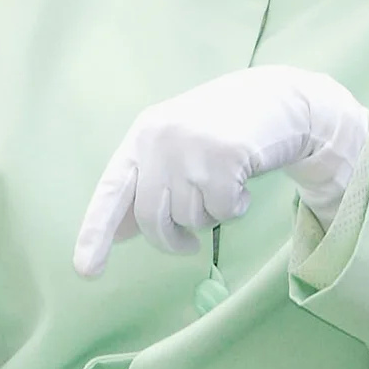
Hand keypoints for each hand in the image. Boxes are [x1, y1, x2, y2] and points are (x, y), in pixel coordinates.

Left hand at [73, 65, 368, 276]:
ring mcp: (193, 147)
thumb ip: (150, 182)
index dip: (95, 232)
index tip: (86, 271)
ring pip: (191, 217)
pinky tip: (244, 180)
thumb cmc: (227, 126)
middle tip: (187, 246)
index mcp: (143, 135)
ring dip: (211, 214)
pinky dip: (237, 206)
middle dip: (170, 240)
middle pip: (153, 217)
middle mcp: (161, 140)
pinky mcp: (226, 156)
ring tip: (226, 183)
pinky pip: (224, 211)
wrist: (281, 97)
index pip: (111, 191)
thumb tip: (120, 233)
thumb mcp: (179, 146)